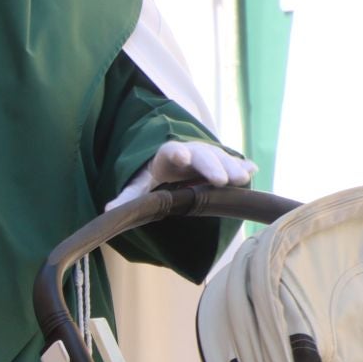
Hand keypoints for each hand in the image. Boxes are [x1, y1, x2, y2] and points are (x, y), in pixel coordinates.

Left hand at [106, 140, 256, 210]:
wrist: (172, 160)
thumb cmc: (154, 173)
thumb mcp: (140, 183)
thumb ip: (129, 195)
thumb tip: (108, 210)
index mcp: (167, 154)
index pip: (172, 150)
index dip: (178, 153)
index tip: (183, 157)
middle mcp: (191, 151)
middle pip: (203, 155)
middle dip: (213, 166)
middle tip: (223, 180)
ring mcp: (208, 155)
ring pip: (221, 158)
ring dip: (232, 168)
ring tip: (243, 178)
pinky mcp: (220, 161)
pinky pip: (233, 161)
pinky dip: (242, 165)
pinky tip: (253, 169)